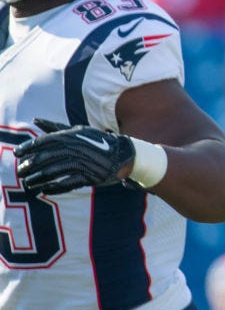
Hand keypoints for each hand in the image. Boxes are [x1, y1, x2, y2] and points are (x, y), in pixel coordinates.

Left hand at [14, 119, 135, 193]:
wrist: (123, 154)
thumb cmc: (97, 142)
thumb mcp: (78, 131)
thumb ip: (55, 127)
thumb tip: (35, 120)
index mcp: (72, 136)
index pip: (45, 140)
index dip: (29, 147)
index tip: (17, 153)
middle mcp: (76, 148)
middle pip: (47, 157)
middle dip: (31, 165)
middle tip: (20, 171)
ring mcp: (83, 162)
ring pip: (54, 171)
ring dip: (38, 178)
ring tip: (28, 183)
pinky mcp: (89, 176)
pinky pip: (68, 183)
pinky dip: (55, 187)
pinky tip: (45, 189)